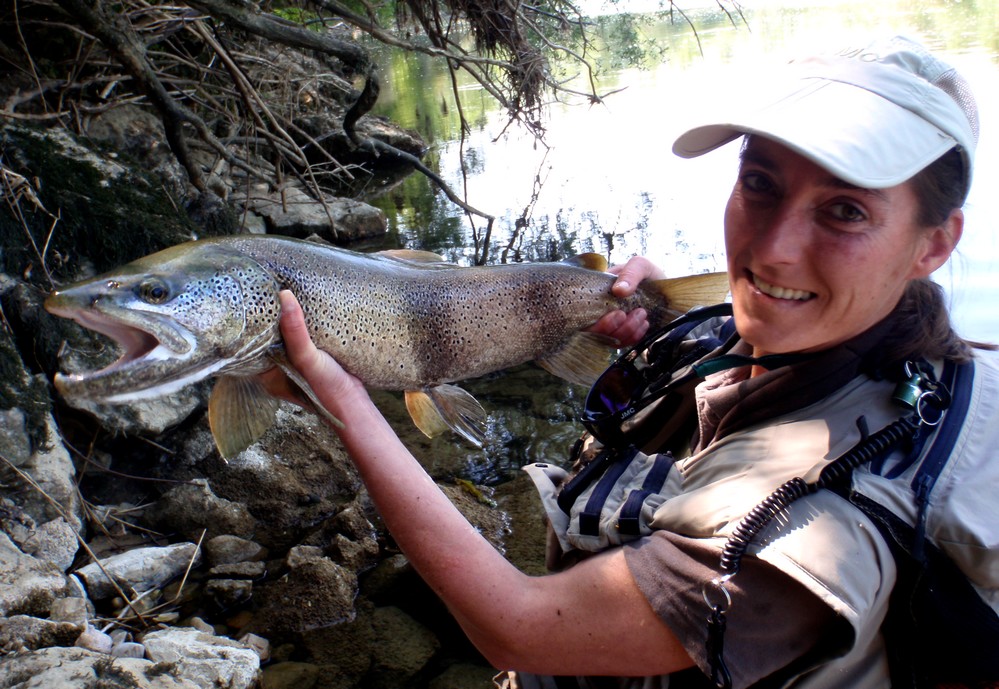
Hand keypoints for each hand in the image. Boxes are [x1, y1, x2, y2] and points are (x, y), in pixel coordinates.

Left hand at [258, 291, 367, 417]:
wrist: (354, 404)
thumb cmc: (326, 388)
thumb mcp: (306, 358)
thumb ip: (294, 330)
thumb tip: (284, 295)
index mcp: (267, 374)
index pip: (253, 344)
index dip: (255, 324)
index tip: (258, 300)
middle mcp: (278, 369)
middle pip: (271, 338)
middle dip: (273, 319)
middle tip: (272, 291)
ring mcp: (295, 364)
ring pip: (288, 337)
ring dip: (289, 320)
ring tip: (287, 294)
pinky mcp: (311, 359)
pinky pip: (303, 338)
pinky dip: (304, 326)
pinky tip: (306, 310)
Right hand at [588, 256, 666, 346]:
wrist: (671, 295)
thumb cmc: (652, 277)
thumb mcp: (643, 266)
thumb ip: (630, 273)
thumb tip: (617, 290)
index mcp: (598, 291)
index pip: (584, 309)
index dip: (597, 319)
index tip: (619, 314)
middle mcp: (600, 309)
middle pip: (593, 329)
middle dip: (612, 327)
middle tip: (631, 314)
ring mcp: (611, 324)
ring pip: (607, 338)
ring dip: (627, 329)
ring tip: (642, 314)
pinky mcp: (622, 335)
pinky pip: (621, 343)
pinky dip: (634, 336)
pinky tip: (644, 324)